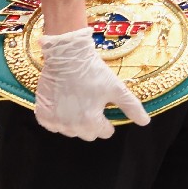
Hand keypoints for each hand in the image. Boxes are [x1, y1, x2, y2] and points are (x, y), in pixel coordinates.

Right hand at [35, 27, 149, 140]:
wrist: (66, 55)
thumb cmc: (93, 71)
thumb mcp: (116, 87)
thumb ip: (131, 107)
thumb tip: (144, 122)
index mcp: (90, 122)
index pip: (105, 132)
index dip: (107, 119)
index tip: (104, 105)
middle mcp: (71, 126)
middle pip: (88, 133)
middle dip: (92, 121)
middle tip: (92, 102)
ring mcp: (55, 122)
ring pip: (71, 130)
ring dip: (75, 120)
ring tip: (78, 100)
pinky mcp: (42, 115)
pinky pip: (53, 125)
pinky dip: (58, 117)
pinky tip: (64, 103)